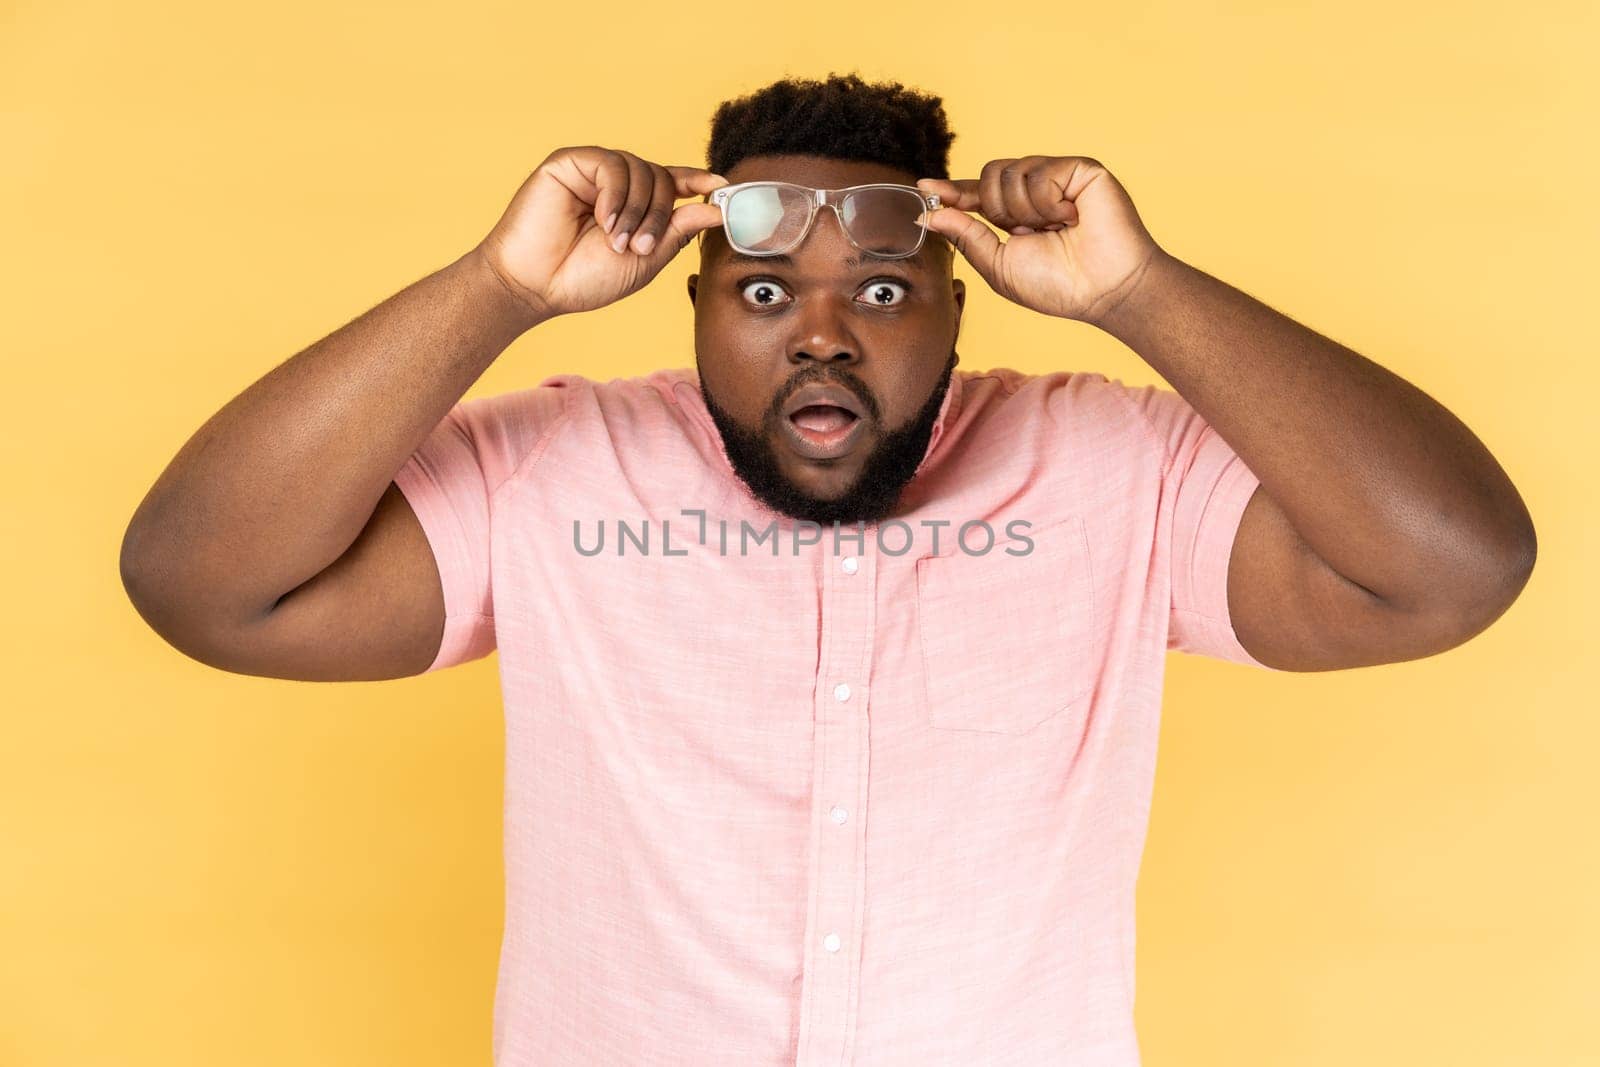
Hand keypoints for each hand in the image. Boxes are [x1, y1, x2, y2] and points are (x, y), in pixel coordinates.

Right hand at [475, 146, 728, 320]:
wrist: (537, 284)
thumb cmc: (585, 278)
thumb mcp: (647, 259)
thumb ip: (679, 229)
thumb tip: (718, 208)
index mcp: (634, 206)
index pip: (672, 183)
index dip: (697, 180)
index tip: (721, 186)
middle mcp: (615, 185)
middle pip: (661, 178)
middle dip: (658, 214)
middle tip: (641, 247)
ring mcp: (593, 172)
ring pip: (640, 168)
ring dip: (636, 210)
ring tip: (617, 242)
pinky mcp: (570, 162)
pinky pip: (610, 164)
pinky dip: (615, 194)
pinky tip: (603, 221)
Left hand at [915, 156, 1163, 324]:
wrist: (1104, 290)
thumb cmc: (1057, 286)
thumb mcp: (997, 266)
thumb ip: (965, 236)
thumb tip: (930, 214)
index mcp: (1016, 216)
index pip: (977, 194)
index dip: (953, 192)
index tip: (925, 189)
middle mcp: (1036, 192)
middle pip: (988, 176)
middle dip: (996, 210)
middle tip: (1025, 233)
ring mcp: (1058, 177)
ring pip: (1009, 173)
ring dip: (1024, 212)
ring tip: (1054, 229)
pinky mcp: (1079, 169)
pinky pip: (1039, 172)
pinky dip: (1047, 203)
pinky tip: (1071, 218)